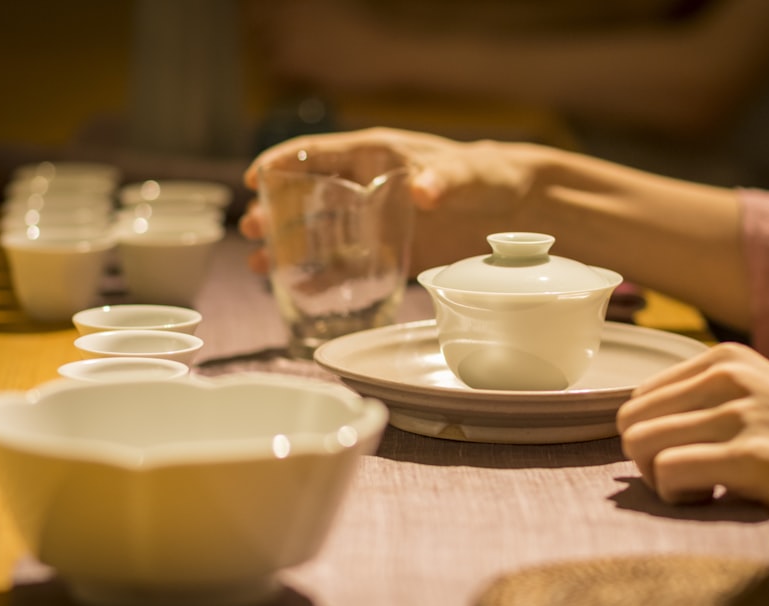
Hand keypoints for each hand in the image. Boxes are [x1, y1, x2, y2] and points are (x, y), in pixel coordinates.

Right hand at [239, 127, 544, 274]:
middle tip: (251, 230)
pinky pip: (349, 264)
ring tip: (260, 264)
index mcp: (377, 155)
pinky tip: (302, 291)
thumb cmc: (491, 176)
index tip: (253, 180)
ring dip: (290, 247)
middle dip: (275, 212)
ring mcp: (376, 220)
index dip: (281, 162)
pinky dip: (325, 277)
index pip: (318, 152)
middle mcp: (368, 185)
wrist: (518, 208)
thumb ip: (445, 180)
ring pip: (322, 232)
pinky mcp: (390, 250)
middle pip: (308, 195)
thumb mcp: (469, 174)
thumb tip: (421, 191)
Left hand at [617, 342, 768, 532]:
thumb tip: (632, 430)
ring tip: (702, 488)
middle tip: (687, 479)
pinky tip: (713, 498)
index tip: (683, 457)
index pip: (637, 398)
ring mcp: (740, 412)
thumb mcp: (754, 396)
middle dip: (645, 460)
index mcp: (722, 358)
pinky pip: (668, 472)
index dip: (649, 438)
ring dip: (659, 480)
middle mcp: (726, 375)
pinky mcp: (751, 455)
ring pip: (640, 444)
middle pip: (630, 422)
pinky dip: (677, 495)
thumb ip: (699, 401)